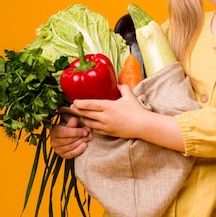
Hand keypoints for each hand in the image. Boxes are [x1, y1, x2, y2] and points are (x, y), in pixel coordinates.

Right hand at [50, 116, 92, 158]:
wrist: (67, 137)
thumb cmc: (69, 129)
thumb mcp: (70, 124)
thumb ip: (72, 123)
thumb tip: (74, 120)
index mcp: (54, 132)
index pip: (65, 132)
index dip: (76, 132)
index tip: (85, 131)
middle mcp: (53, 142)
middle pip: (69, 140)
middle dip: (80, 137)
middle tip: (89, 134)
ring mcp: (57, 150)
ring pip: (71, 147)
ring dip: (81, 142)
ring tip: (88, 138)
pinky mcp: (62, 156)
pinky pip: (71, 154)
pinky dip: (79, 150)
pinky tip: (85, 145)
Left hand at [69, 85, 184, 151]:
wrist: (143, 125)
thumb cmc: (137, 110)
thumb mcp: (129, 95)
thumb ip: (122, 87)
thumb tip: (116, 84)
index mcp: (108, 106)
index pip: (89, 104)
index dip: (79, 103)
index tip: (74, 101)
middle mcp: (105, 117)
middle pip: (85, 114)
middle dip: (77, 110)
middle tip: (72, 107)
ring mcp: (106, 126)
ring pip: (89, 123)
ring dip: (83, 118)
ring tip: (80, 114)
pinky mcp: (108, 133)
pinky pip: (95, 130)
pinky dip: (91, 126)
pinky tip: (90, 122)